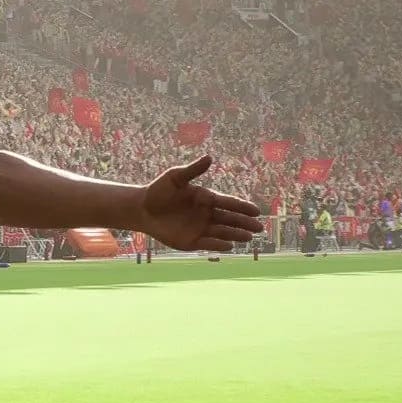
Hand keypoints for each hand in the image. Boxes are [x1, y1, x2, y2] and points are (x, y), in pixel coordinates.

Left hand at [138, 156, 263, 251]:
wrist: (141, 208)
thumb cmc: (159, 190)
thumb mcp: (175, 177)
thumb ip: (192, 170)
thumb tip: (209, 157)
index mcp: (206, 198)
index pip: (229, 203)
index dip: (242, 207)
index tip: (256, 210)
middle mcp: (207, 215)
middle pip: (230, 220)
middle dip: (245, 223)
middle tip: (260, 227)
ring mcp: (200, 229)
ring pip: (223, 232)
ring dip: (236, 235)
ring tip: (249, 237)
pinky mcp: (191, 241)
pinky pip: (208, 243)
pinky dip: (219, 244)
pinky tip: (229, 245)